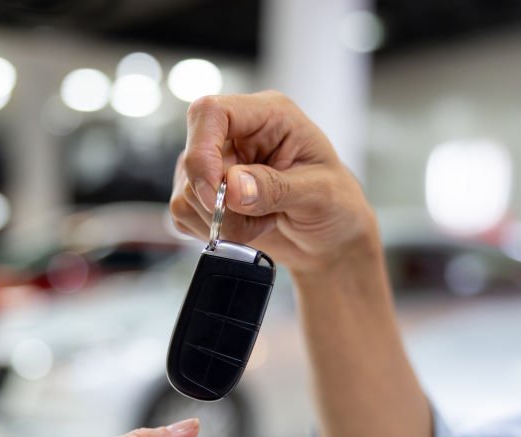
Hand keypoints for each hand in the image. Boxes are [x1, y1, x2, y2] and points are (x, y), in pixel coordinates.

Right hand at [169, 90, 378, 273]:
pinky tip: (246, 228)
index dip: (203, 152)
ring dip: (221, 223)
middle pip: (192, 159)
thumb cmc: (336, 204)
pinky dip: (212, 232)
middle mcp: (236, 135)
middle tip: (256, 219)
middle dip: (219, 204)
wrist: (331, 239)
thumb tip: (234, 186)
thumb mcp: (320, 193)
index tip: (217, 194)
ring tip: (260, 222)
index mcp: (267, 115)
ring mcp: (217, 165)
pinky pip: (184, 214)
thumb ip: (276, 187)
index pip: (211, 112)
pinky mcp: (206, 196)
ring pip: (185, 194)